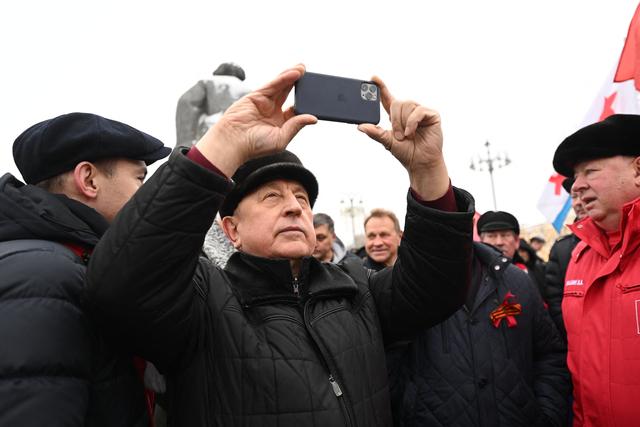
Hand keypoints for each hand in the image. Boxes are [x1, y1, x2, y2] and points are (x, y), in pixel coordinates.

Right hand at [196, 65, 316, 176]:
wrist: (233, 143)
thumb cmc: (254, 146)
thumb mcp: (281, 138)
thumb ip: (296, 126)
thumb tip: (313, 118)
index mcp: (279, 123)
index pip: (295, 108)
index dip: (305, 101)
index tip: (316, 95)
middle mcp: (272, 111)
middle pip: (288, 94)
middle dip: (299, 84)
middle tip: (311, 75)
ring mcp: (264, 102)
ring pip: (281, 86)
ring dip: (292, 76)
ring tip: (303, 68)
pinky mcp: (256, 96)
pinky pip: (273, 85)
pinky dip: (283, 78)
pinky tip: (294, 73)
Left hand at [358, 77, 449, 200]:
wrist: (420, 163)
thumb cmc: (406, 152)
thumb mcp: (387, 141)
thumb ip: (375, 132)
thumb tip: (360, 126)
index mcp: (397, 115)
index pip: (387, 98)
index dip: (381, 87)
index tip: (373, 78)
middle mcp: (409, 111)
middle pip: (397, 102)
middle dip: (394, 119)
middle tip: (397, 135)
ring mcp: (420, 112)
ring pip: (407, 105)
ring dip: (403, 122)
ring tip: (406, 135)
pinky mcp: (431, 115)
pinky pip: (418, 111)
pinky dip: (412, 122)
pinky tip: (411, 132)